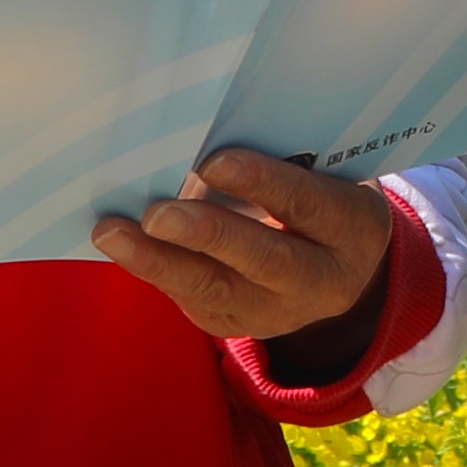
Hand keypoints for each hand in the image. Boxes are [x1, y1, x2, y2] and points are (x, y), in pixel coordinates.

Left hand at [96, 148, 398, 345]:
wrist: (337, 267)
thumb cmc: (320, 196)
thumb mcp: (325, 175)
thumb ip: (284, 162)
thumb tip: (203, 140)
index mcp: (353, 229)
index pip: (309, 205)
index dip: (263, 183)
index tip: (214, 160)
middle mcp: (323, 281)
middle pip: (263, 259)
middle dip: (206, 234)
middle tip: (157, 214)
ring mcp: (279, 312)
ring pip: (216, 290)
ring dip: (159, 260)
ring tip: (113, 233)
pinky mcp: (239, 326)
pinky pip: (193, 300)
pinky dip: (155, 270)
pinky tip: (122, 246)